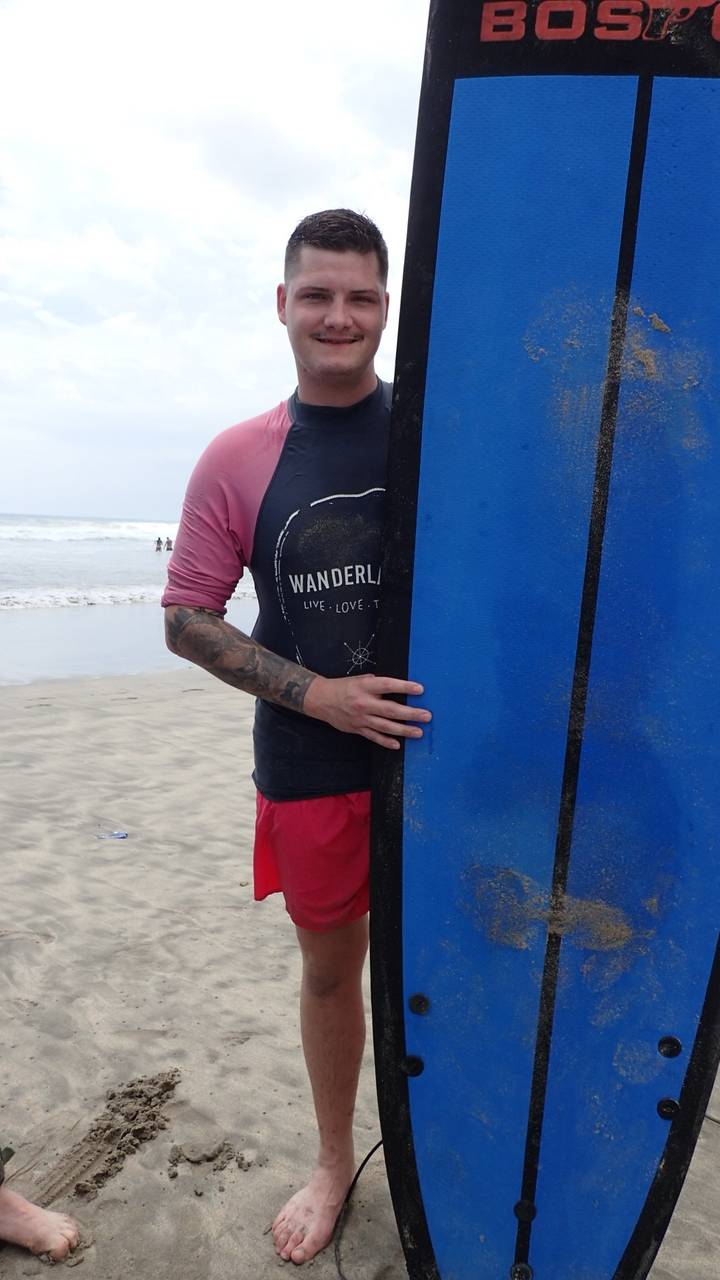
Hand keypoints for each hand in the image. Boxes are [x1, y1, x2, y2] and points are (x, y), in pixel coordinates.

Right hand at [303, 674, 430, 749]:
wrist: (321, 700)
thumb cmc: (344, 687)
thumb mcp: (361, 680)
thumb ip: (378, 685)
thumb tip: (398, 689)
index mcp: (365, 687)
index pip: (388, 686)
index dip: (404, 687)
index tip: (420, 689)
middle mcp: (364, 703)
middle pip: (390, 710)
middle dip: (410, 713)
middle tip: (426, 716)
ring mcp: (361, 718)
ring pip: (385, 726)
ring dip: (403, 730)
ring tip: (418, 732)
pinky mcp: (357, 729)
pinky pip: (374, 737)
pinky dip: (386, 742)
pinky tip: (398, 744)